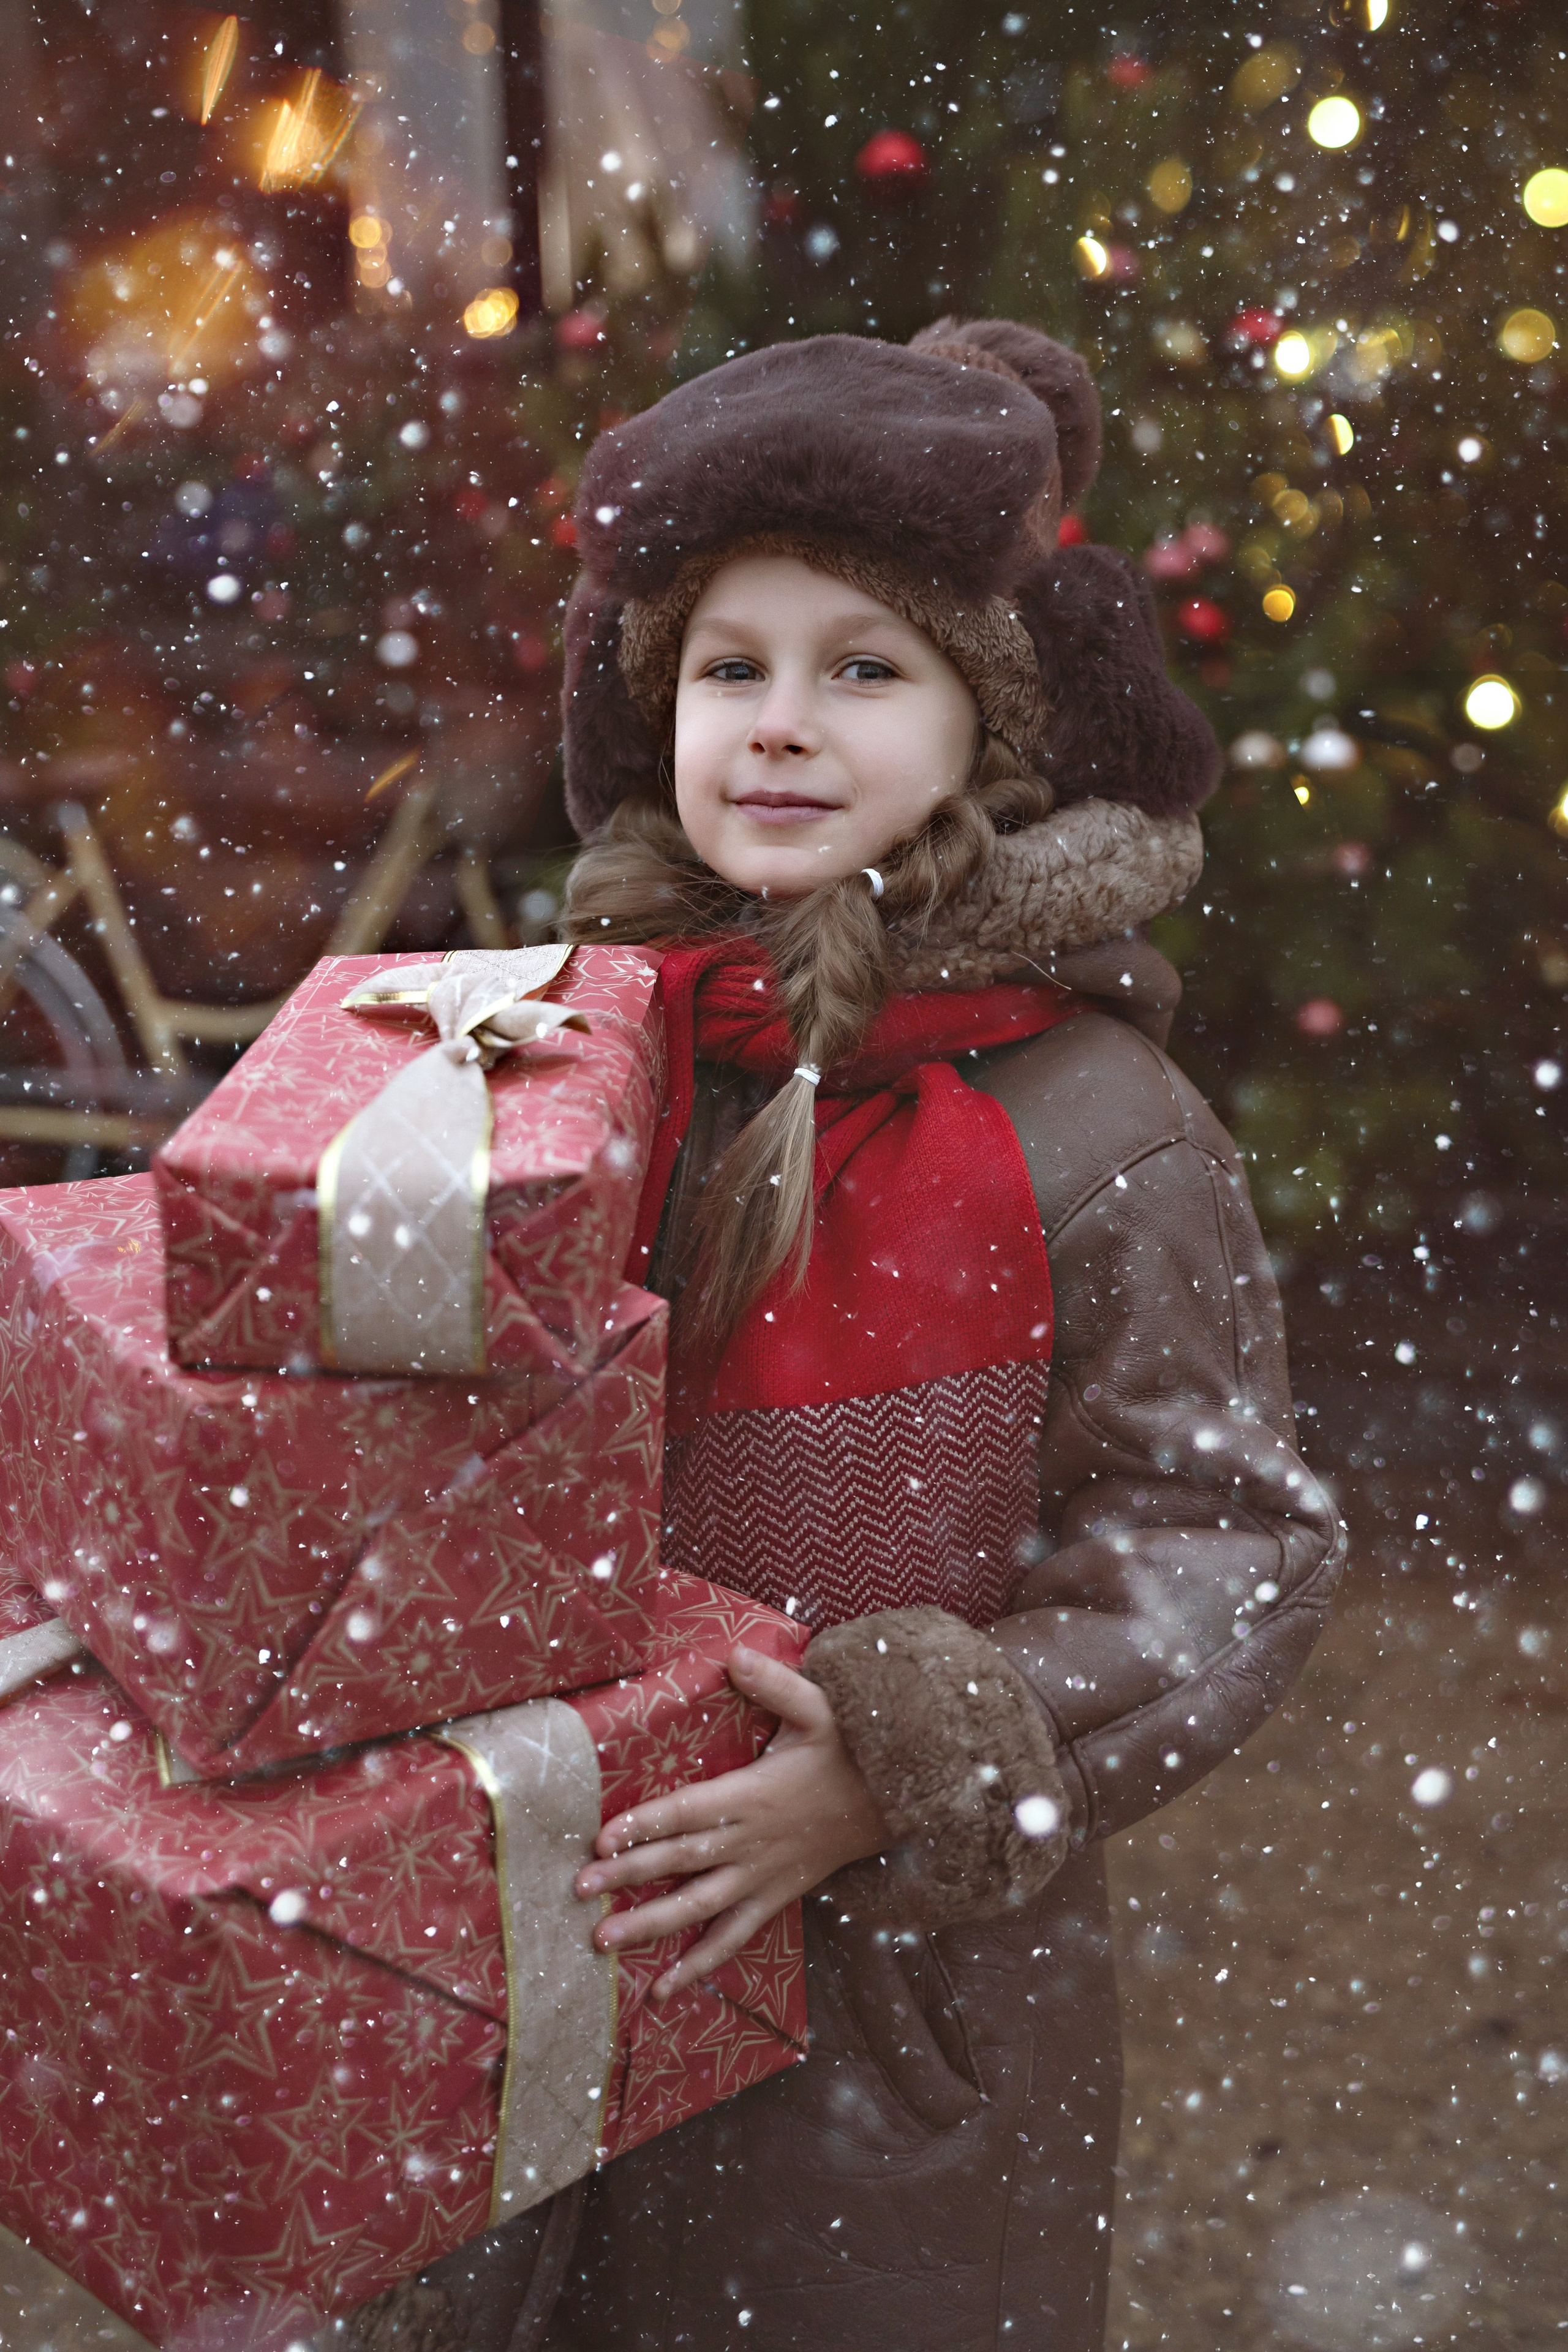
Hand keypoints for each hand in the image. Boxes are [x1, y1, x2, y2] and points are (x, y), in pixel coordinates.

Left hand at [573, 1644, 887, 2002]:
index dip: (645, 1825)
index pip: (688, 1811)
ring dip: (650, 1925)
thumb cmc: (851, 1751)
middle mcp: (750, 1841)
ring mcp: (761, 1876)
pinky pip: (734, 1937)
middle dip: (628, 1875)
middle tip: (580, 1890)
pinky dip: (701, 1964)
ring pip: (699, 1906)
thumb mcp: (820, 1708)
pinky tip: (664, 1988)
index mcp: (752, 1795)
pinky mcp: (775, 1897)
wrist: (896, 1801)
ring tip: (603, 1941)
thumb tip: (734, 1654)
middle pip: (680, 1861)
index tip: (602, 1838)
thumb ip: (776, 1684)